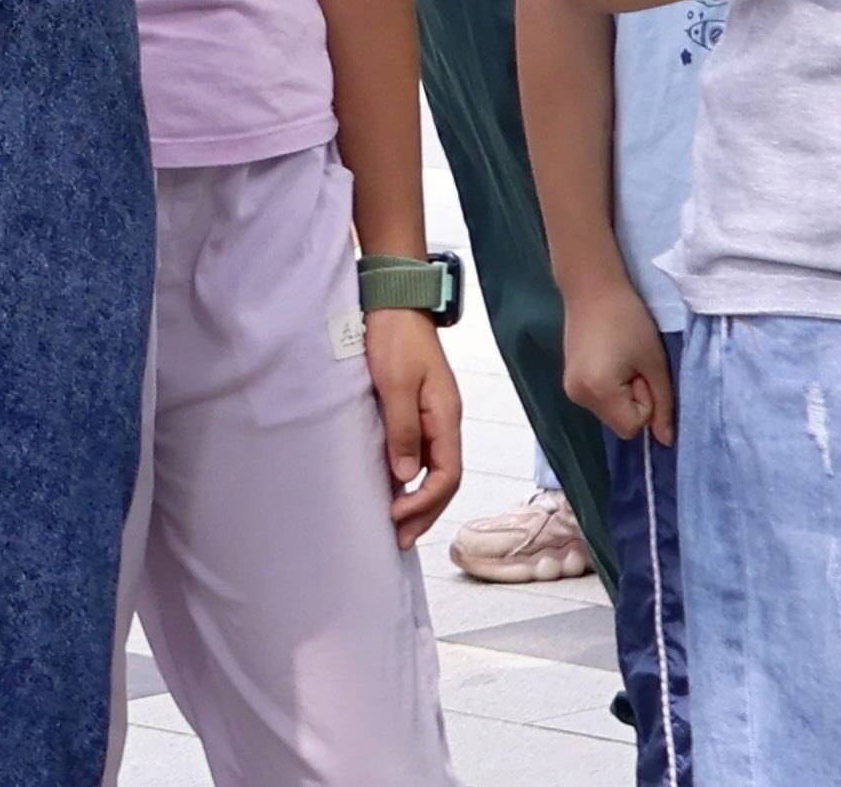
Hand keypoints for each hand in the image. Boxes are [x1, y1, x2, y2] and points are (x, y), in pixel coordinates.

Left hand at [366, 306, 463, 544]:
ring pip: (433, 470)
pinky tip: (393, 489)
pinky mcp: (416, 410)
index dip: (425, 503)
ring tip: (397, 525)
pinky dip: (409, 478)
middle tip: (398, 538)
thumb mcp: (396, 383)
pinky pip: (420, 454)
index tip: (397, 518)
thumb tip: (407, 477)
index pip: (447, 475)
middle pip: (444, 480)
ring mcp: (432, 416)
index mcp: (446, 417)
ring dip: (417, 500)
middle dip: (424, 512)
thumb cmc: (394, 337)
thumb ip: (403, 429)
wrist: (394, 301)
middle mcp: (444, 422)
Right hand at [557, 270, 673, 448]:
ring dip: (622, 394)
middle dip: (634, 399)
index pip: (633, 426)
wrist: (592, 287)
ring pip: (610, 412)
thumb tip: (666, 441)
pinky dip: (609, 388)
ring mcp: (570, 389)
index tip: (641, 371)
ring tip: (620, 358)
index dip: (646, 402)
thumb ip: (664, 404)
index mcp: (598, 391)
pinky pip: (599, 401)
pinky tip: (608, 359)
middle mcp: (578, 396)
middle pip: (620, 423)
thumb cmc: (629, 320)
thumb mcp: (655, 362)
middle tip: (632, 363)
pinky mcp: (569, 381)